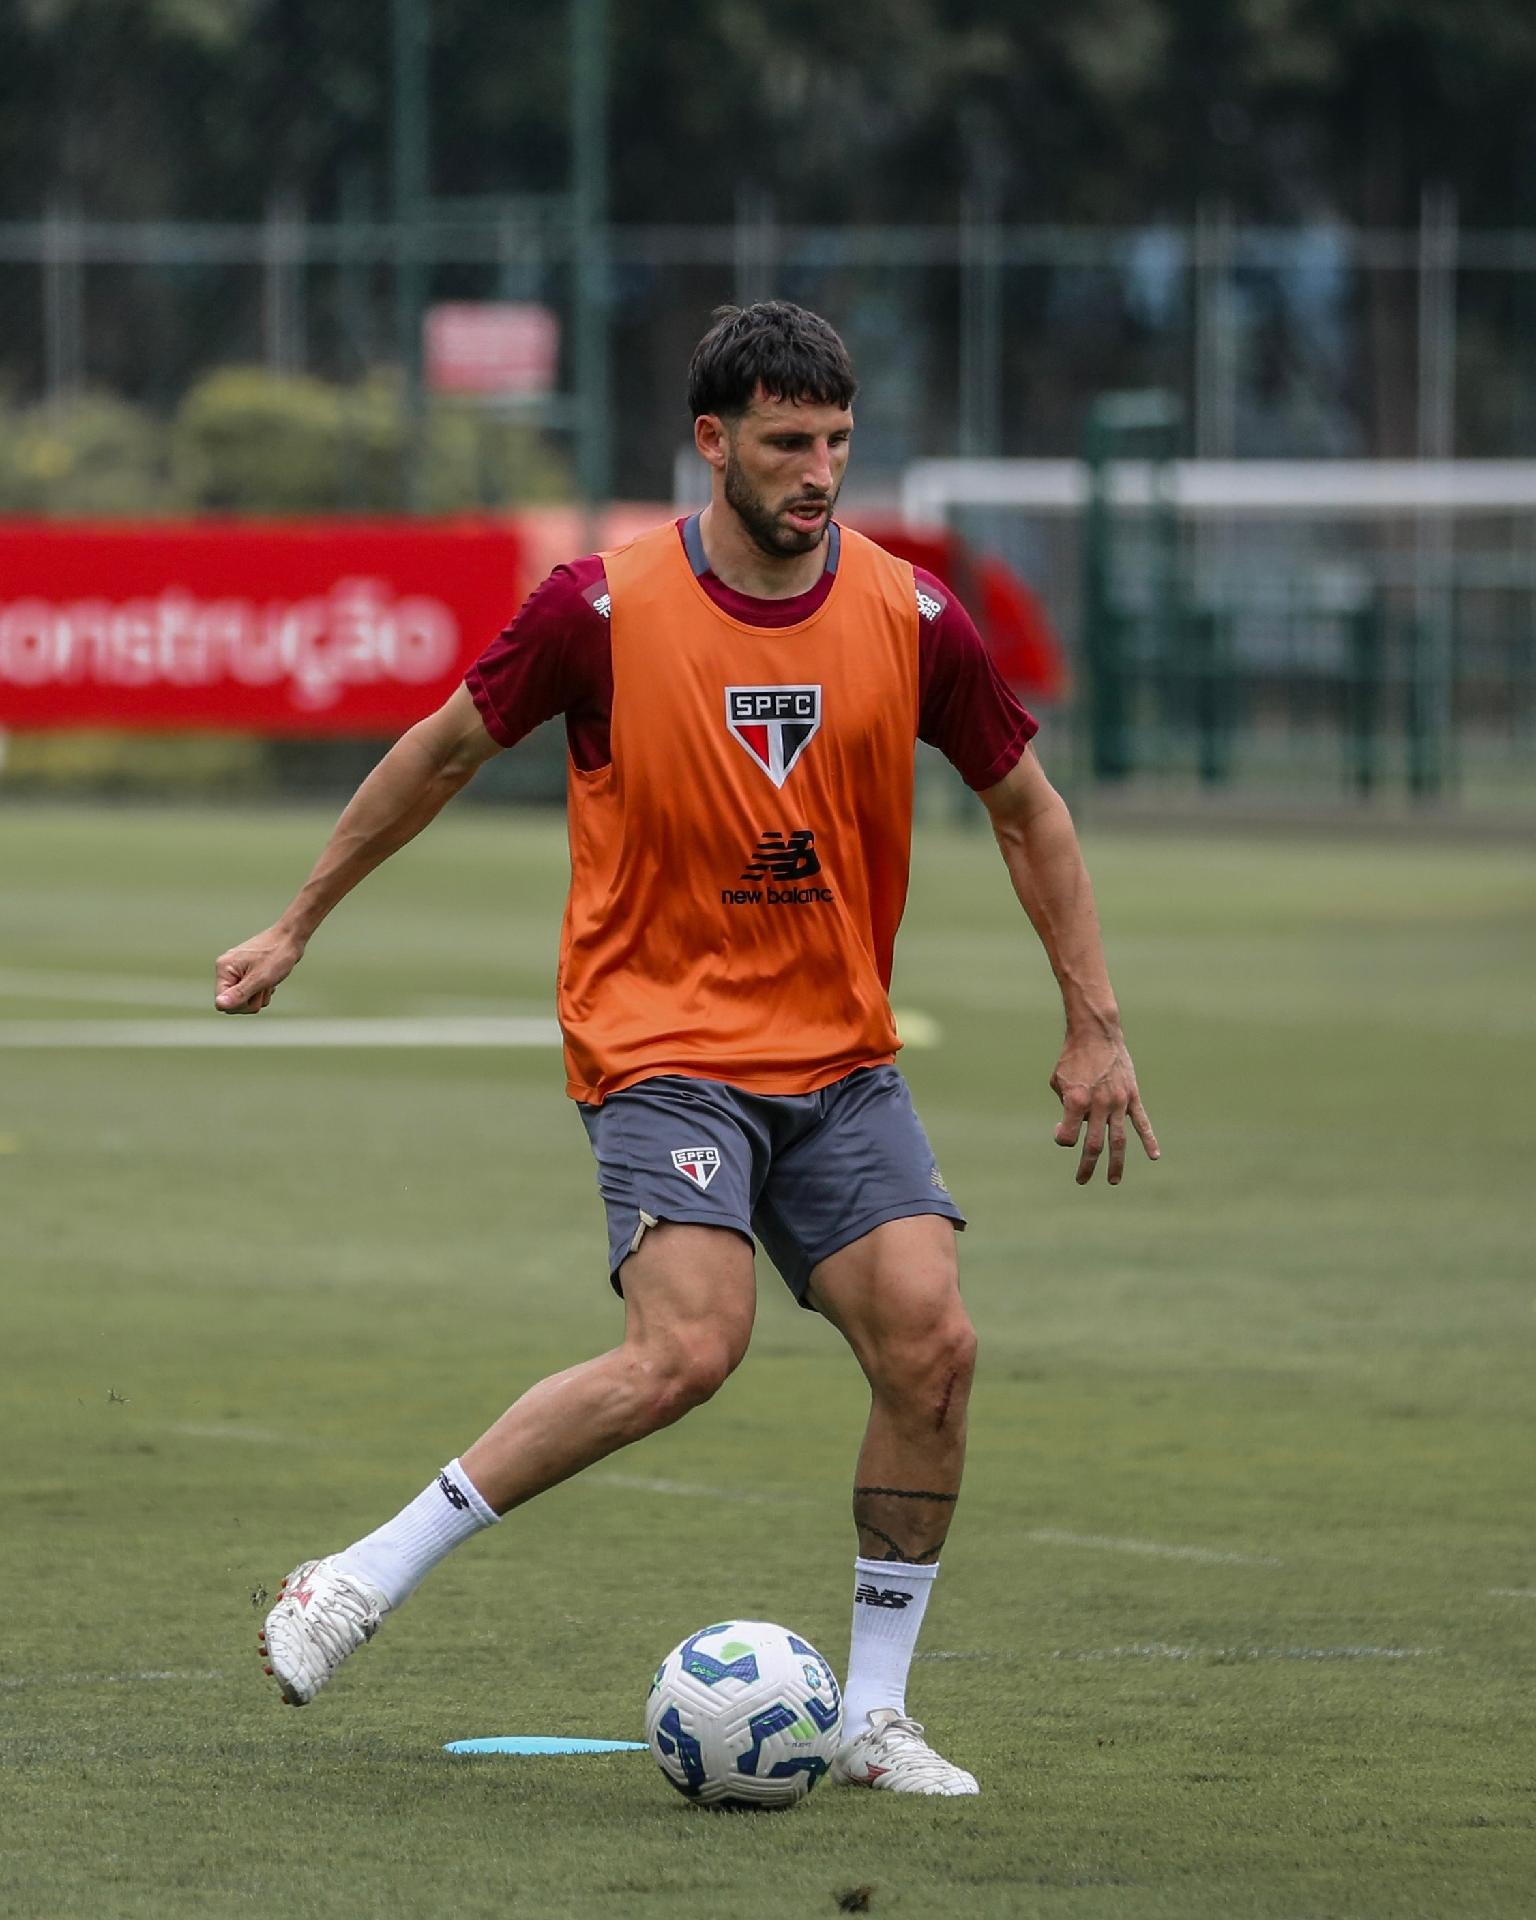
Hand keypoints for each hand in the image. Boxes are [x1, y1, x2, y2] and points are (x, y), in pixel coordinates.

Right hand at [214, 924, 304, 1013]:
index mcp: (224, 968)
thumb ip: (239, 994)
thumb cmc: (277, 954)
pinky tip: (270, 979)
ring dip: (260, 995)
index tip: (253, 993)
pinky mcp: (248, 974)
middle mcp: (228, 970)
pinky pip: (253, 993)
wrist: (291, 938)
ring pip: (245, 1000)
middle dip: (252, 1000)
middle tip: (263, 985)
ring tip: (268, 980)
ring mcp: (238, 972)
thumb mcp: (259, 978)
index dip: (239, 1004)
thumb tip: (219, 1004)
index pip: (221, 1002)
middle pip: (233, 1003)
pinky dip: (263, 990)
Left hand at [1050, 1030, 1158, 1185]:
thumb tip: (1075, 1126)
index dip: (1062, 1139)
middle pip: (1094, 1146)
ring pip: (1119, 1141)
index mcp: (1076, 1101)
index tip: (1061, 1131)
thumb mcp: (1058, 1082)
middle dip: (1087, 1166)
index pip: (1068, 1137)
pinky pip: (1142, 1122)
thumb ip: (1066, 1107)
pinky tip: (1154, 1156)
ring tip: (1113, 1180)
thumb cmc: (1072, 1058)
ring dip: (1115, 1164)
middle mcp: (1098, 1105)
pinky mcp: (1132, 1096)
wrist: (1095, 1033)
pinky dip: (1149, 1140)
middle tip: (1081, 1180)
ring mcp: (1118, 1102)